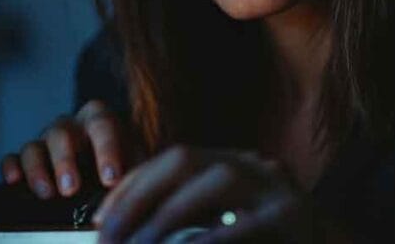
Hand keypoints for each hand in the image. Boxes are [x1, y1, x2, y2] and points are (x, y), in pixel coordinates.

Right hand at [0, 100, 133, 198]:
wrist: (108, 169)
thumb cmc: (123, 163)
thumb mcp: (136, 162)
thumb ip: (134, 169)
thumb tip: (129, 186)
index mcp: (99, 119)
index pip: (102, 125)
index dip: (106, 150)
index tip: (110, 179)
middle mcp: (70, 126)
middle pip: (62, 134)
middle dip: (65, 162)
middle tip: (71, 189)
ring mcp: (46, 141)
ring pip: (34, 146)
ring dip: (38, 170)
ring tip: (47, 194)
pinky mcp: (27, 158)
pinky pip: (13, 157)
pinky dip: (11, 167)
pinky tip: (14, 181)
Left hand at [92, 145, 308, 242]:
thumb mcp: (227, 224)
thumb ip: (190, 220)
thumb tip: (130, 229)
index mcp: (237, 163)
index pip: (172, 159)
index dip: (132, 185)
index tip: (100, 219)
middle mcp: (257, 166)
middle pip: (185, 160)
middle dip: (138, 195)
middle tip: (108, 237)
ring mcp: (280, 189)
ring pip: (214, 182)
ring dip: (166, 217)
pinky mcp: (294, 220)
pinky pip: (243, 227)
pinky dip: (206, 242)